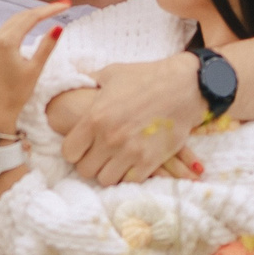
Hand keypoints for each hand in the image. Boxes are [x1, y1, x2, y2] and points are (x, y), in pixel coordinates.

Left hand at [0, 0, 70, 134]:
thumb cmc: (16, 94)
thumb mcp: (35, 69)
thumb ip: (47, 46)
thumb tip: (58, 26)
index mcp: (6, 41)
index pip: (31, 18)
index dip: (50, 9)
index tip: (66, 4)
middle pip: (21, 16)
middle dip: (41, 10)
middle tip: (61, 6)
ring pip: (13, 22)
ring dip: (30, 16)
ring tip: (49, 12)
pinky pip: (6, 30)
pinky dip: (20, 24)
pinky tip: (31, 24)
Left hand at [46, 55, 209, 184]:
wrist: (184, 85)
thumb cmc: (145, 77)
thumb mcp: (111, 74)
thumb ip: (87, 81)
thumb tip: (69, 75)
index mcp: (95, 118)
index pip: (69, 152)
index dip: (74, 150)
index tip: (81, 146)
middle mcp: (110, 138)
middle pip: (85, 169)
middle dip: (89, 162)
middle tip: (97, 154)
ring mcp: (131, 152)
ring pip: (105, 179)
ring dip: (107, 171)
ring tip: (113, 160)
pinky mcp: (150, 161)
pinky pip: (130, 181)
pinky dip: (128, 174)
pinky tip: (130, 163)